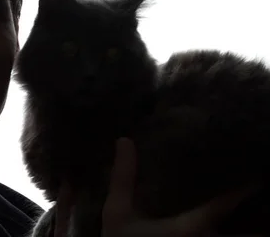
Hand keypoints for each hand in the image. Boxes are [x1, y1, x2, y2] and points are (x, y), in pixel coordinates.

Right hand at [101, 137, 260, 236]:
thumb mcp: (116, 212)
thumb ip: (123, 177)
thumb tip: (124, 140)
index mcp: (188, 226)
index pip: (225, 204)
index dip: (240, 189)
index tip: (250, 175)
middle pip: (235, 226)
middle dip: (240, 210)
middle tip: (238, 186)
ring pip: (224, 234)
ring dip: (232, 225)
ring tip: (230, 206)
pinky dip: (219, 232)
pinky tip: (214, 223)